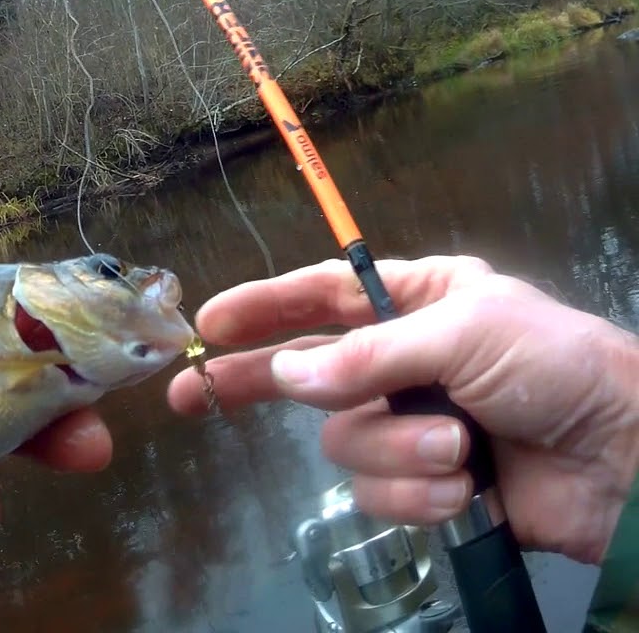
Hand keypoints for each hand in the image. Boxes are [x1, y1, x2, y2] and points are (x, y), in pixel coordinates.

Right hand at [168, 255, 638, 564]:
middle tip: (195, 395)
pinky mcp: (426, 484)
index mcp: (420, 301)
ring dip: (399, 450)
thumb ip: (368, 355)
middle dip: (257, 384)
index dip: (264, 308)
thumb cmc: (554, 368)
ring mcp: (412, 423)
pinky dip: (420, 493)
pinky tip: (465, 488)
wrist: (627, 461)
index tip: (208, 323)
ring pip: (347, 442)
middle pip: (308, 373)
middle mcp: (405, 359)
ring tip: (458, 450)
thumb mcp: (464, 334)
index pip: (323, 297)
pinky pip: (381, 492)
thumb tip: (285, 375)